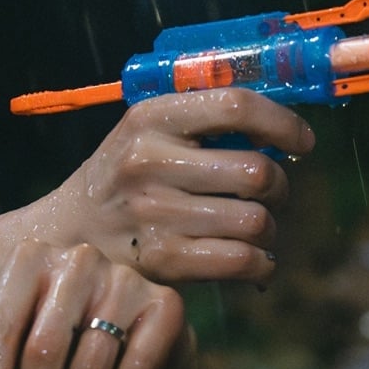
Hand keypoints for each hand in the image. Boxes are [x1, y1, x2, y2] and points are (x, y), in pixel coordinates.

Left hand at [0, 240, 198, 368]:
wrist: (130, 348)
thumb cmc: (55, 348)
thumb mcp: (3, 361)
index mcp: (30, 259)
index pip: (2, 326)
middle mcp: (78, 259)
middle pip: (45, 347)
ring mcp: (126, 279)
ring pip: (91, 361)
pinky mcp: (167, 305)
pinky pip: (138, 363)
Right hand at [38, 88, 314, 285]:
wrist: (68, 233)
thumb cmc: (126, 177)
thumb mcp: (148, 131)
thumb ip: (204, 118)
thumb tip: (285, 121)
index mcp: (151, 117)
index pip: (235, 105)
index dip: (282, 123)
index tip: (301, 141)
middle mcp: (148, 161)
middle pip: (257, 172)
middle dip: (278, 187)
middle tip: (266, 193)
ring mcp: (154, 213)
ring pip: (257, 221)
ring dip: (269, 229)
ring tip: (252, 227)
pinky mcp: (162, 259)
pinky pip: (243, 260)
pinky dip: (260, 264)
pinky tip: (252, 259)